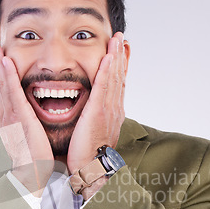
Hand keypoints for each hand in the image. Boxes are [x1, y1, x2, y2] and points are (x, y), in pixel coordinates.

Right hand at [0, 41, 53, 194]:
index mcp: (7, 121)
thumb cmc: (32, 160)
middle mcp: (4, 116)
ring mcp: (10, 116)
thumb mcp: (26, 140)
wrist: (30, 174)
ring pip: (1, 85)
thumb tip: (26, 123)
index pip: (0, 94)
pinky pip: (12, 92)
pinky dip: (7, 75)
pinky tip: (6, 61)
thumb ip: (24, 128)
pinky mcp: (19, 117)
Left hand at [66, 32, 127, 175]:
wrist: (91, 169)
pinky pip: (104, 87)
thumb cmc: (88, 156)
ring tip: (118, 39)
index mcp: (111, 113)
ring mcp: (109, 110)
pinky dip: (108, 70)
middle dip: (121, 56)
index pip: (116, 85)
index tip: (120, 52)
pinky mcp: (99, 112)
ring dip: (117, 57)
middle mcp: (114, 109)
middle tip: (122, 38)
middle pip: (119, 77)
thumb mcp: (92, 133)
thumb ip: (92, 120)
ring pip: (115, 78)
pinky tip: (109, 57)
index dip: (119, 67)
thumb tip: (88, 114)